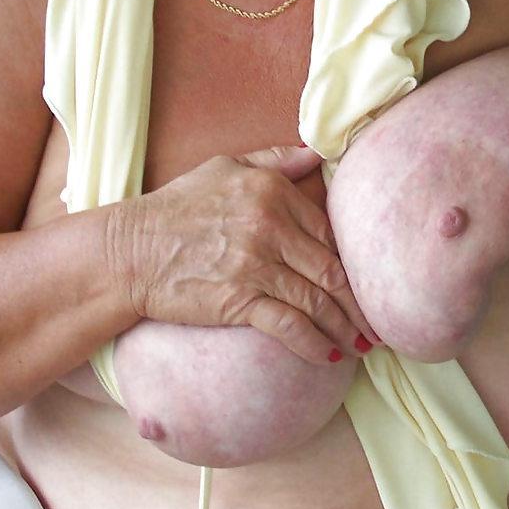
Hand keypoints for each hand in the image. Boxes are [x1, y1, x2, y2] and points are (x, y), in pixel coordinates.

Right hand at [110, 144, 376, 364]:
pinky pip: (290, 325)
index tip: (367, 282)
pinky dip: (315, 343)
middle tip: (378, 323)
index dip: (352, 261)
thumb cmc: (177, 206)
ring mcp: (255, 264)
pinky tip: (330, 356)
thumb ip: (275, 159)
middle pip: (331, 269)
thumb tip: (317, 153)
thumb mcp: (225, 166)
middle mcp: (270, 224)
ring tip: (362, 345)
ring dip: (344, 327)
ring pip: (317, 300)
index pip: (328, 230)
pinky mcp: (239, 300)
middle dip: (359, 302)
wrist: (130, 250)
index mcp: (271, 190)